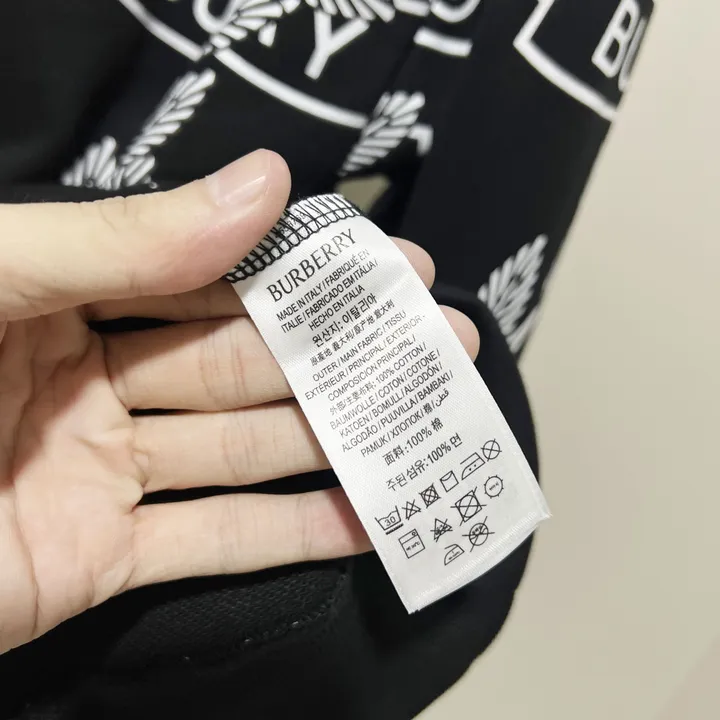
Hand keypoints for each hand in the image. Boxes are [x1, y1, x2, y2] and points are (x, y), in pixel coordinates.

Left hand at [0, 151, 479, 653]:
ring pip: (246, 452)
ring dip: (339, 441)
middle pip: (247, 365)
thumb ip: (127, 238)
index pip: (213, 275)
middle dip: (348, 354)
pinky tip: (368, 518)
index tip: (393, 266)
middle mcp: (93, 381)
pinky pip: (212, 544)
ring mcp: (103, 473)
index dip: (305, 269)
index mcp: (62, 298)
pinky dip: (292, 536)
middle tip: (444, 340)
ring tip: (429, 422)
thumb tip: (265, 185)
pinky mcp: (99, 559)